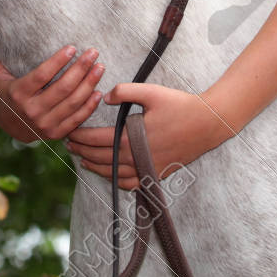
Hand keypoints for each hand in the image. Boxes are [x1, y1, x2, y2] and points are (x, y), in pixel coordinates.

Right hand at [0, 35, 104, 142]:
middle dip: (80, 69)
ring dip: (89, 84)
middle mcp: (32, 111)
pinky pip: (77, 119)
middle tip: (93, 53)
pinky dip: (89, 105)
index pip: (42, 75)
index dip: (58, 61)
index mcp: (19, 94)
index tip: (72, 47)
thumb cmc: (7, 95)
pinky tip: (98, 91)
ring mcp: (46, 124)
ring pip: (72, 103)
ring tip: (100, 67)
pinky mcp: (57, 133)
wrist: (12, 128)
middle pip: (62, 88)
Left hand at [65, 83, 234, 190]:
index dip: (79, 136)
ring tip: (83, 161)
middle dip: (82, 152)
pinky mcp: (157, 173)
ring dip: (95, 168)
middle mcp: (135, 157)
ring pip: (113, 174)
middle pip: (100, 159)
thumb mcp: (150, 92)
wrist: (207, 124)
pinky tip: (111, 175)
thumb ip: (124, 91)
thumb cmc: (179, 105)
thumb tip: (104, 96)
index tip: (69, 132)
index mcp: (130, 138)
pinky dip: (118, 181)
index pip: (95, 140)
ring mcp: (147, 168)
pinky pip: (132, 184)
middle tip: (69, 145)